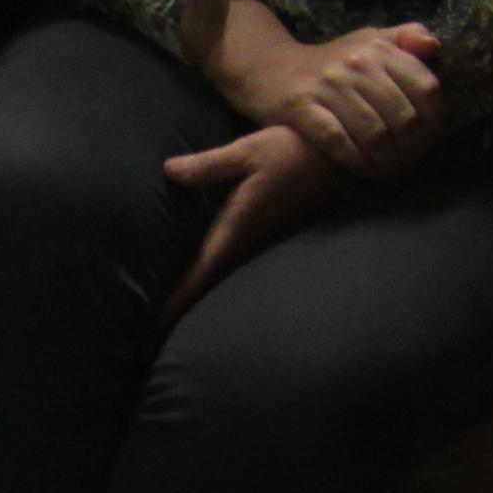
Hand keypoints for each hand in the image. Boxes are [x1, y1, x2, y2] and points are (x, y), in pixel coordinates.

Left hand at [160, 123, 340, 319]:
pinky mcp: (265, 232)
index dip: (180, 297)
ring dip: (196, 297)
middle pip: (210, 284)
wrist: (344, 155)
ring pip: (222, 276)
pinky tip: (199, 283)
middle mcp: (248, 241)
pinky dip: (211, 276)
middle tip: (148, 342)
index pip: (204, 270)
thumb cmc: (295, 150)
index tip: (155, 325)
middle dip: (181, 310)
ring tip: (165, 322)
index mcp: (238, 227)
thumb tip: (169, 170)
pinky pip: (232, 262)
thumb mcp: (249, 151)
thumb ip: (209, 165)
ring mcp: (259, 240)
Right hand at [193, 0, 446, 181]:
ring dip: (387, 161)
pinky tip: (366, 173)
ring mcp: (328, 86)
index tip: (429, 141)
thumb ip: (405, 37)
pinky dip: (357, 162)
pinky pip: (337, 140)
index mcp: (379, 48)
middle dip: (411, 149)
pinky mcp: (300, 107)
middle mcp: (357, 63)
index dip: (433, 121)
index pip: (425, 87)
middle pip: (401, 116)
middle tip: (409, 165)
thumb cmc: (327, 61)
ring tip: (391, 174)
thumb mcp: (368, 39)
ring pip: (373, 132)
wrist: (268, 67)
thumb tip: (435, 48)